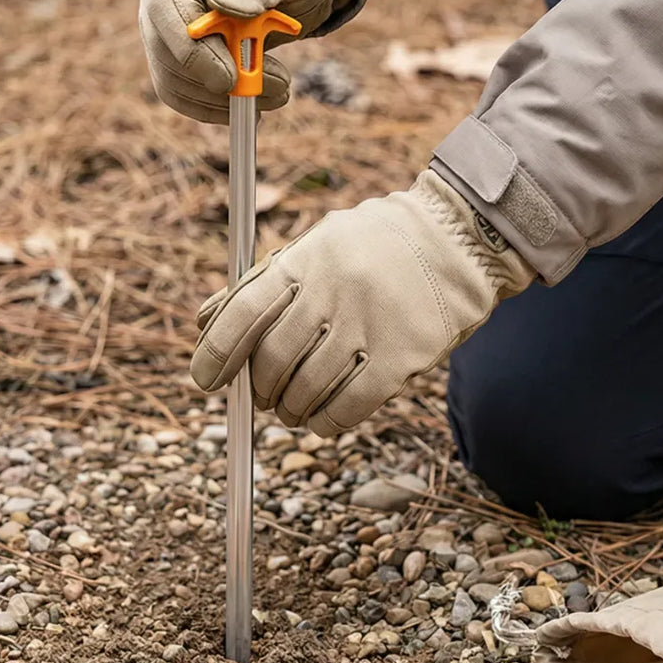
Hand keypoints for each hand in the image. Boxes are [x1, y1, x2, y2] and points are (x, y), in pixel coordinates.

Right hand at [139, 0, 344, 122]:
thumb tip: (223, 7)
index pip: (164, 3)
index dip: (190, 49)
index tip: (229, 80)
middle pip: (164, 48)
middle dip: (219, 79)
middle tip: (278, 88)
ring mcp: (169, 20)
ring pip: (173, 79)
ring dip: (225, 99)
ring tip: (279, 90)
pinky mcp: (183, 51)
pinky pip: (185, 91)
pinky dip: (219, 106)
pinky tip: (257, 103)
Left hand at [190, 171, 534, 435]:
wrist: (459, 239)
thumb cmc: (375, 245)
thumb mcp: (317, 245)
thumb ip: (263, 282)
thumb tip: (204, 324)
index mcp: (307, 257)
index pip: (243, 312)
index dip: (216, 352)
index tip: (205, 380)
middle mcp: (334, 290)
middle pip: (273, 358)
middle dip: (258, 388)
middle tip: (261, 396)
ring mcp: (369, 324)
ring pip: (307, 388)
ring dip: (290, 408)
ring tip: (291, 409)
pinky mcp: (401, 356)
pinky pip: (350, 406)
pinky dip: (327, 422)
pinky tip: (321, 421)